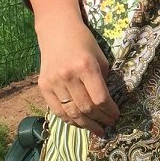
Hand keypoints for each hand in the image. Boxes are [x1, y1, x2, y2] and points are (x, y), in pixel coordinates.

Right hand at [36, 17, 119, 135]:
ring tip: (96, 130)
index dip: (110, 112)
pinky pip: (57, 110)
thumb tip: (107, 105)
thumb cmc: (84, 43)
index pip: (100, 98)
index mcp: (86, 67)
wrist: (57, 30)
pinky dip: (69, 120)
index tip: (116, 116)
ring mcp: (54, 81)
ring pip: (71, 113)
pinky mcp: (43, 85)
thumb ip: (103, 81)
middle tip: (108, 125)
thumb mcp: (101, 58)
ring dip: (86, 125)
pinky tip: (79, 124)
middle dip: (100, 120)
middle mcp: (68, 75)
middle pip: (86, 108)